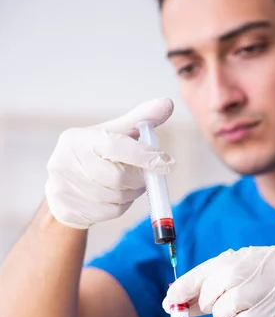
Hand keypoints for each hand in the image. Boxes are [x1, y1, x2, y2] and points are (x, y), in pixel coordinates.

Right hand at [45, 98, 174, 228]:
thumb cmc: (94, 157)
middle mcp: (66, 161)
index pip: (115, 145)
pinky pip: (110, 212)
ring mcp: (65, 187)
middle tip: (145, 176)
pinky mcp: (70, 209)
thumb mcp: (112, 135)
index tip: (166, 163)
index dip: (144, 155)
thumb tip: (167, 104)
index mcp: (78, 138)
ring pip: (116, 196)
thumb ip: (139, 120)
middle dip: (138, 179)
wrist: (64, 190)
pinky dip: (122, 206)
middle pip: (117, 176)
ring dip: (132, 193)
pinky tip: (116, 197)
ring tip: (129, 185)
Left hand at [163, 246, 274, 316]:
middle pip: (223, 280)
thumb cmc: (268, 311)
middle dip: (207, 299)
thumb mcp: (242, 292)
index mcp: (265, 255)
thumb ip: (212, 290)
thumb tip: (173, 297)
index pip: (219, 264)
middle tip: (210, 310)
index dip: (191, 281)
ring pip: (228, 304)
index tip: (171, 297)